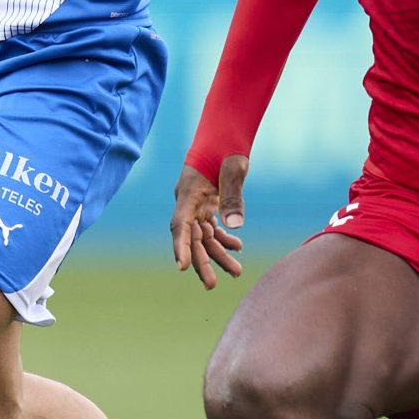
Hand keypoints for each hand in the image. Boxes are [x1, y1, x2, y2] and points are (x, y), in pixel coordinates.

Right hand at [172, 155, 247, 289]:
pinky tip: (238, 248)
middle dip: (202, 261)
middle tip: (212, 285)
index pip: (180, 225)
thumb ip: (233, 195)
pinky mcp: (207, 204)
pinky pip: (212, 228)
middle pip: (192, 237)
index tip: (182, 267)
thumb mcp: (234, 168)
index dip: (181, 247)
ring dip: (218, 254)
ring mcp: (197, 204)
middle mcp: (189, 202)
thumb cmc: (227, 146)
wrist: (225, 134)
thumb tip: (237, 226)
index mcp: (188, 193)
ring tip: (237, 272)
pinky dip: (224, 239)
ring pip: (204, 236)